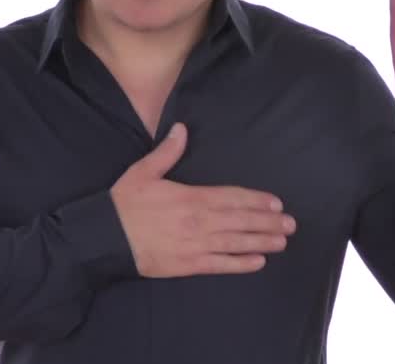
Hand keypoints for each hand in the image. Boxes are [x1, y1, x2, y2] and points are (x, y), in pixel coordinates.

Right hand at [111, 122, 296, 277]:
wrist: (105, 238)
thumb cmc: (124, 204)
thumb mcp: (143, 172)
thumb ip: (166, 152)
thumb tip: (181, 129)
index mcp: (191, 197)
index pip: (232, 197)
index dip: (256, 200)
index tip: (276, 202)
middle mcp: (199, 222)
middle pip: (240, 220)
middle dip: (267, 222)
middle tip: (290, 224)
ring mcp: (195, 245)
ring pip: (236, 243)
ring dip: (261, 241)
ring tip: (282, 242)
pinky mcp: (188, 265)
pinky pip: (220, 265)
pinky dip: (240, 264)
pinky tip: (257, 262)